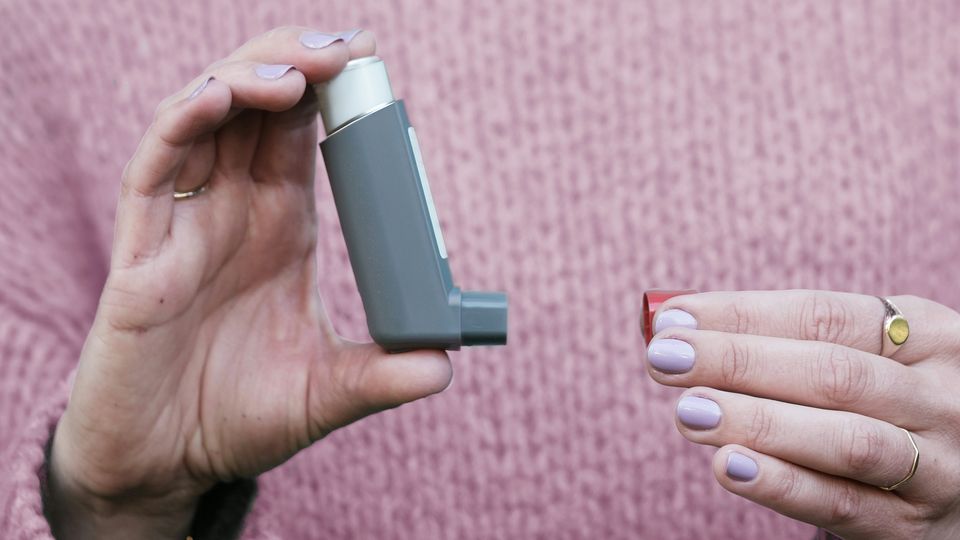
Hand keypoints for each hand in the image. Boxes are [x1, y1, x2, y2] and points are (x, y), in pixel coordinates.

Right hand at [48, 27, 451, 538]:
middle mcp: (232, 213)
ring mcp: (184, 226)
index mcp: (280, 228)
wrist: (168, 466)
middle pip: (256, 109)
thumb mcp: (324, 393)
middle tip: (348, 48)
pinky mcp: (140, 253)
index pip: (302, 137)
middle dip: (297, 64)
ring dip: (248, 80)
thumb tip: (445, 367)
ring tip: (300, 72)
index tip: (371, 62)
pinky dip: (183, 123)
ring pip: (204, 119)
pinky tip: (218, 98)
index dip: (332, 94)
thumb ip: (380, 376)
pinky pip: (154, 168)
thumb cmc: (239, 419)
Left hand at [645, 290, 959, 538]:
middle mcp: (940, 397)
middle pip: (832, 372)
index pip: (824, 316)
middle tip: (664, 358)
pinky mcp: (913, 526)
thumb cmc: (884, 405)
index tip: (672, 319)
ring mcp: (938, 465)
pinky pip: (842, 504)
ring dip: (757, 422)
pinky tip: (727, 465)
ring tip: (688, 410)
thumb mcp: (865, 358)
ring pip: (845, 440)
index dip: (742, 314)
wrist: (957, 479)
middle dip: (737, 362)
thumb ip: (785, 342)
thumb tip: (675, 327)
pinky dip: (782, 484)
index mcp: (926, 336)